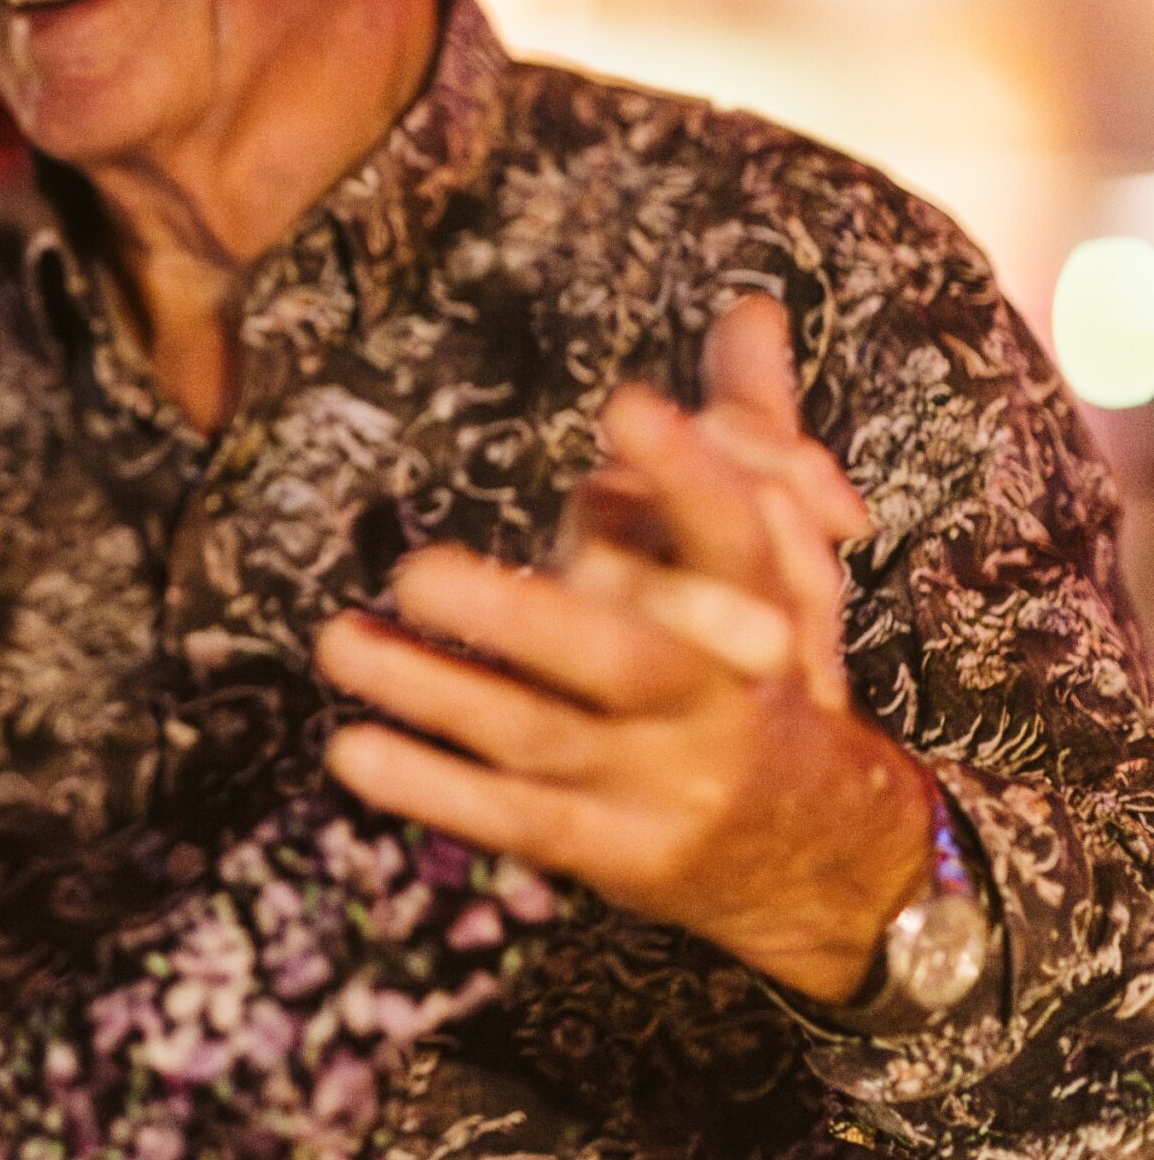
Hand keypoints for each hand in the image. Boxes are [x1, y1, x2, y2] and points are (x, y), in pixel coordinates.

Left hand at [317, 300, 929, 1005]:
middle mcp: (713, 699)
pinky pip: (515, 819)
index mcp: (758, 612)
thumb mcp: (773, 561)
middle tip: (412, 571)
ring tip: (335, 641)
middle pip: (622, 657)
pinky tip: (350, 749)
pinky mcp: (612, 850)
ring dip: (433, 692)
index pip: (735, 536)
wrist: (823, 856)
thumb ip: (748, 431)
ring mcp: (660, 782)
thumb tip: (745, 302)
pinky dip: (432, 790)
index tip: (626, 404)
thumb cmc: (764, 668)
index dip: (690, 474)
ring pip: (541, 735)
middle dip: (520, 620)